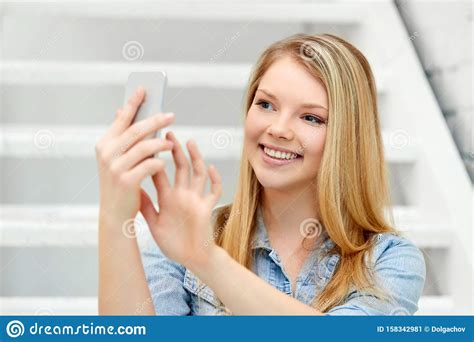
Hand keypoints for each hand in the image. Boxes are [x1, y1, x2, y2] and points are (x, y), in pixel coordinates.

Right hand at [95, 87, 174, 226]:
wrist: (114, 213)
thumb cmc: (119, 182)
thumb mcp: (116, 158)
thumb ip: (122, 137)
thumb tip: (124, 110)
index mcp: (104, 144)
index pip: (121, 118)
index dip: (133, 102)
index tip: (144, 88)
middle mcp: (107, 153)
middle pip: (136, 130)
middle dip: (155, 121)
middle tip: (171, 115)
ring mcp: (115, 167)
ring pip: (145, 147)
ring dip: (161, 143)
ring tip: (171, 143)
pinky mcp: (126, 181)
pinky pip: (150, 165)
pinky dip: (159, 162)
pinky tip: (164, 163)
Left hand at [139, 131, 221, 270]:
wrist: (191, 257)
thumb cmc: (173, 243)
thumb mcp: (154, 223)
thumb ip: (146, 206)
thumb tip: (133, 189)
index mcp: (167, 197)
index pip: (159, 173)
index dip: (153, 158)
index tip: (146, 143)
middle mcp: (182, 194)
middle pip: (179, 167)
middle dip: (174, 150)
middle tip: (167, 133)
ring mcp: (195, 199)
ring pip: (196, 174)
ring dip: (194, 158)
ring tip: (189, 142)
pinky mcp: (206, 208)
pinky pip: (213, 192)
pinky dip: (214, 180)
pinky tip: (211, 168)